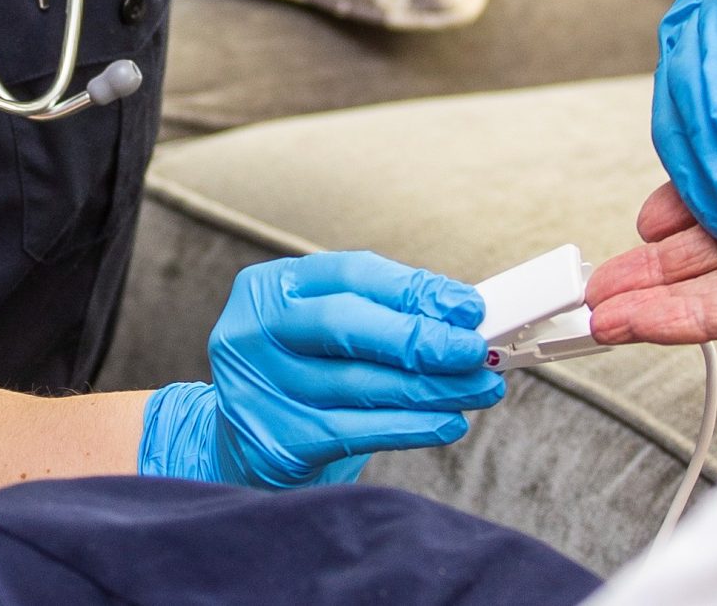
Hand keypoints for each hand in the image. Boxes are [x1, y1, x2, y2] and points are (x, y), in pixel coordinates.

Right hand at [137, 251, 503, 488]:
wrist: (237, 441)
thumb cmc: (299, 372)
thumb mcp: (322, 329)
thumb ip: (379, 315)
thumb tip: (461, 318)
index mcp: (268, 287)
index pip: (350, 275)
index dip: (413, 289)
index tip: (468, 307)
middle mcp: (254, 332)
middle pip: (346, 325)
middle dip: (420, 337)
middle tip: (474, 351)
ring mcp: (259, 387)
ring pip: (360, 383)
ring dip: (431, 388)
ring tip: (479, 389)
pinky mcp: (277, 438)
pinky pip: (357, 430)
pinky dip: (410, 427)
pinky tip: (447, 423)